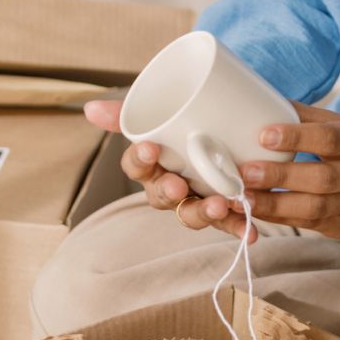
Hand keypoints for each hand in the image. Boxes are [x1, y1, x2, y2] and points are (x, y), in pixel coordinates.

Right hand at [82, 100, 257, 243]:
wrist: (217, 132)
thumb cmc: (180, 127)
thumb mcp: (162, 113)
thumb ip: (130, 111)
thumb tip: (89, 106)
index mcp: (151, 164)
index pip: (136, 165)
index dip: (140, 159)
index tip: (150, 148)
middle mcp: (168, 187)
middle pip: (163, 196)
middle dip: (170, 193)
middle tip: (180, 186)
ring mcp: (194, 199)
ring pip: (193, 213)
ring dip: (206, 212)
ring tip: (222, 205)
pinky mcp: (220, 208)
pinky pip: (227, 222)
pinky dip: (238, 227)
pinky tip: (250, 232)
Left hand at [237, 101, 339, 239]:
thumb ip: (313, 117)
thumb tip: (268, 100)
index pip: (331, 139)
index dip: (297, 137)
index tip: (264, 134)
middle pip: (323, 178)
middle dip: (281, 176)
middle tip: (246, 170)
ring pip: (315, 209)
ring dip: (275, 204)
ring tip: (242, 196)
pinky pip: (309, 224)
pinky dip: (280, 218)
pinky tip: (255, 210)